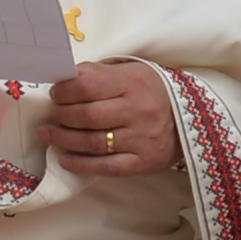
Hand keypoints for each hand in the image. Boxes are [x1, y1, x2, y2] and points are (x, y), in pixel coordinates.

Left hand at [40, 62, 183, 180]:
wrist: (192, 119)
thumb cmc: (152, 93)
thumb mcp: (132, 72)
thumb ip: (99, 73)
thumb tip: (64, 78)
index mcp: (134, 83)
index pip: (86, 86)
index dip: (63, 92)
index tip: (55, 94)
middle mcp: (139, 110)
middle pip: (86, 116)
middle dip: (61, 116)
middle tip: (53, 115)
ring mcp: (142, 138)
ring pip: (92, 142)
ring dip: (63, 140)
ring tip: (48, 135)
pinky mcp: (143, 161)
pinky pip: (106, 166)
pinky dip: (81, 164)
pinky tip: (65, 159)